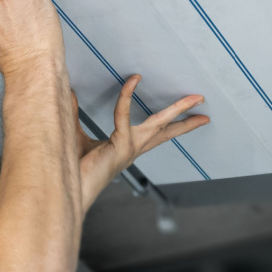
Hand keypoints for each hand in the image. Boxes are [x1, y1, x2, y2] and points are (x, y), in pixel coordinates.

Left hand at [76, 76, 208, 209]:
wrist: (69, 190)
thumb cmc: (73, 168)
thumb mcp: (75, 135)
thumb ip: (74, 114)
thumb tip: (68, 92)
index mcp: (128, 147)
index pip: (155, 133)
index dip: (170, 121)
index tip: (181, 109)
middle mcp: (133, 148)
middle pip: (166, 131)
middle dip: (187, 119)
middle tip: (204, 108)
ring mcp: (129, 148)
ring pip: (159, 124)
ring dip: (177, 109)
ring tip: (195, 99)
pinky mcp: (119, 146)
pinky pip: (124, 115)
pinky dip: (127, 97)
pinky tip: (133, 80)